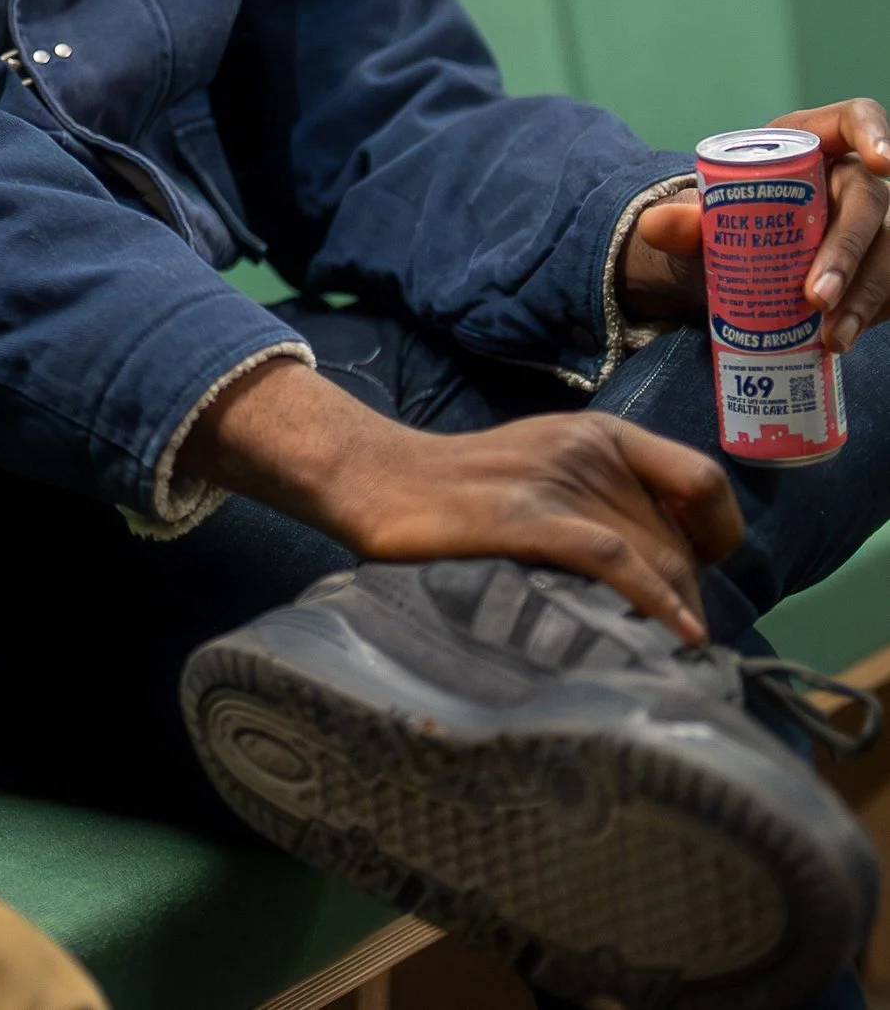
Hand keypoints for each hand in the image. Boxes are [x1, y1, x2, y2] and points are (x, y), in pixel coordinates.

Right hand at [187, 359, 742, 641]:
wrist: (376, 481)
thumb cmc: (462, 494)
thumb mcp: (546, 473)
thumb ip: (604, 503)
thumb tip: (674, 577)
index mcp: (599, 434)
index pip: (704, 483)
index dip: (717, 537)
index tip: (699, 578)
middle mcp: (588, 450)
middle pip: (678, 542)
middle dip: (684, 601)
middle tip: (662, 646)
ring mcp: (557, 482)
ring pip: (655, 561)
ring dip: (670, 618)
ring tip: (660, 659)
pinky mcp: (528, 520)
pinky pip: (617, 564)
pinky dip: (656, 604)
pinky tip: (676, 637)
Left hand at [622, 98, 889, 350]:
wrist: (725, 267)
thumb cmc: (719, 225)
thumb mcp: (698, 221)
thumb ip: (679, 222)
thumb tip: (658, 225)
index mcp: (805, 145)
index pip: (852, 119)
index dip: (873, 132)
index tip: (880, 161)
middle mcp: (848, 178)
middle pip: (869, 201)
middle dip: (847, 251)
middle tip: (816, 298)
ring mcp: (871, 222)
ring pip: (888, 250)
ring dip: (864, 295)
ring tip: (832, 336)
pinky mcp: (877, 262)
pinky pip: (888, 285)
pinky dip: (870, 312)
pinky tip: (841, 336)